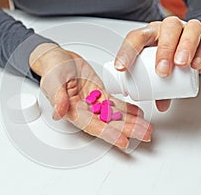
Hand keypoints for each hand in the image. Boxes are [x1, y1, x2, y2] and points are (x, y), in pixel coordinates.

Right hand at [29, 43, 152, 148]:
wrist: (59, 59)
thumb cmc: (53, 70)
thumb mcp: (53, 80)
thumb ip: (57, 96)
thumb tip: (59, 112)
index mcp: (73, 111)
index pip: (92, 126)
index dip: (108, 134)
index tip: (123, 141)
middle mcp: (85, 111)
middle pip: (108, 124)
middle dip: (127, 130)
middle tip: (145, 135)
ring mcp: (94, 104)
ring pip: (115, 116)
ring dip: (131, 122)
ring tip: (147, 128)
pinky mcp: (100, 95)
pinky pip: (116, 105)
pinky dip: (128, 110)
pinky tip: (139, 114)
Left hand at [114, 16, 200, 110]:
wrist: (194, 46)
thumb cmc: (169, 55)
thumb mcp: (157, 68)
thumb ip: (157, 86)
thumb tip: (160, 105)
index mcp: (151, 34)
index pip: (136, 37)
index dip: (126, 52)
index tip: (121, 69)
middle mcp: (169, 29)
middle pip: (166, 30)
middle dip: (163, 51)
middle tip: (162, 71)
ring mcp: (189, 31)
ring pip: (189, 30)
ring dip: (184, 48)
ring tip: (180, 65)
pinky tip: (196, 65)